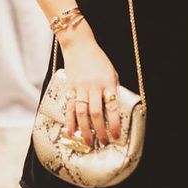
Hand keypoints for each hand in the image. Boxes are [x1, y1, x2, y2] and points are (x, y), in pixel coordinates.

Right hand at [60, 25, 121, 147]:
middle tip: (103, 142)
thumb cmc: (98, 59)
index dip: (115, 123)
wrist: (79, 45)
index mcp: (108, 82)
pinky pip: (70, 107)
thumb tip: (114, 108)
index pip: (112, 106)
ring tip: (88, 142)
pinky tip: (71, 132)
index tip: (117, 135)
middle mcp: (94, 86)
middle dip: (100, 130)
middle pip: (97, 113)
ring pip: (82, 112)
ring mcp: (81, 87)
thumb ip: (112, 88)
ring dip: (85, 129)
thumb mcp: (111, 71)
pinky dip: (70, 121)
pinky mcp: (70, 87)